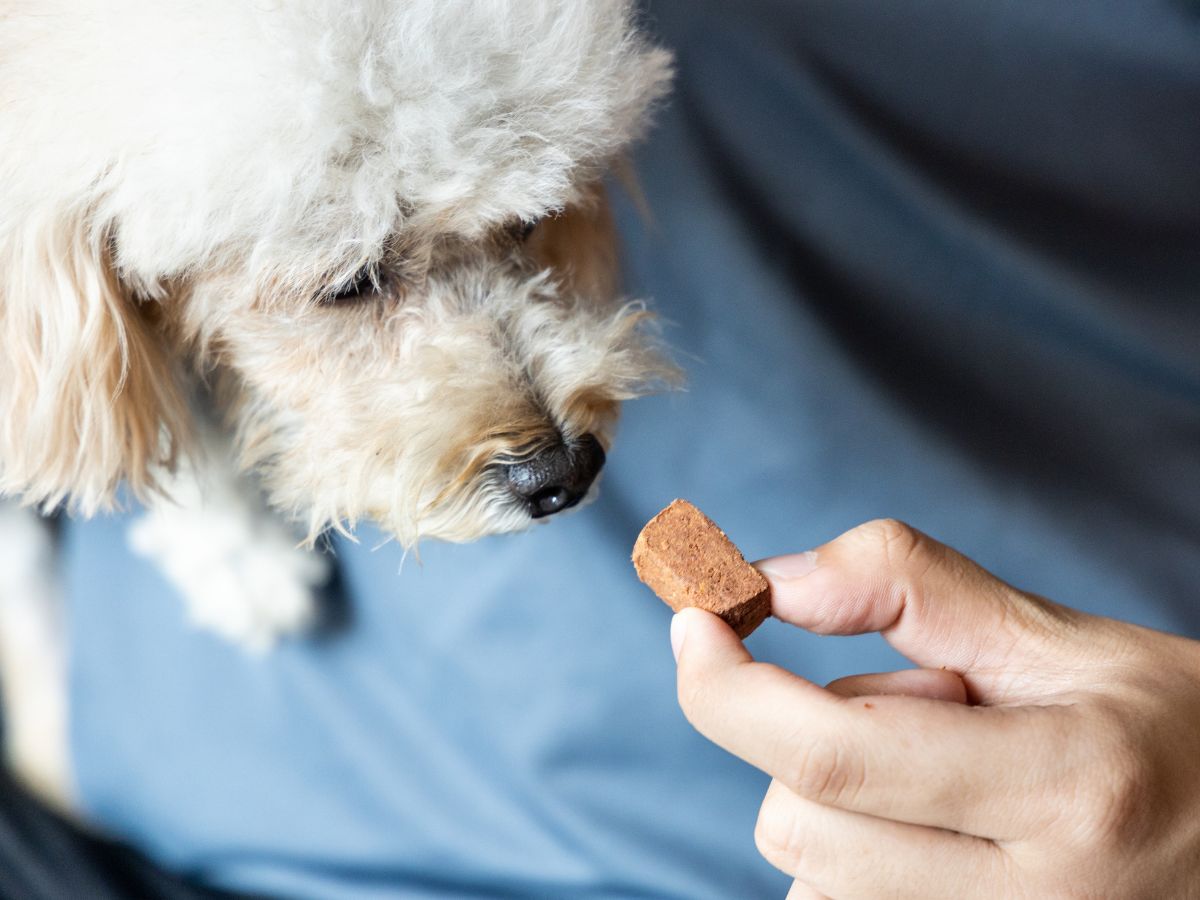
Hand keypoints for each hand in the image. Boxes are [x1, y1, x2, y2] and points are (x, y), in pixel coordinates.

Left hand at [671, 519, 1199, 898]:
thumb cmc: (1161, 726)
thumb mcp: (1057, 635)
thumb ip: (910, 584)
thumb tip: (771, 581)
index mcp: (1063, 785)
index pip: (831, 754)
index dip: (728, 687)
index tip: (695, 622)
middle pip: (797, 822)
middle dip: (807, 739)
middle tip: (927, 709)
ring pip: (808, 879)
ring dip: (836, 804)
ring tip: (950, 780)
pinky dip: (851, 858)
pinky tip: (934, 833)